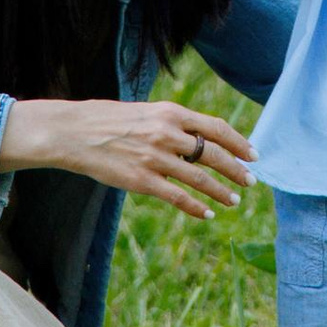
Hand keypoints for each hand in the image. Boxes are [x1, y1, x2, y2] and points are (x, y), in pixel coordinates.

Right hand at [0, 96, 254, 219]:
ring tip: (233, 201)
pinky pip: (177, 196)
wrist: (72, 133)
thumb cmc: (108, 120)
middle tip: (251, 182)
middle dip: (237, 170)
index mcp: (170, 112)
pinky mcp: (141, 180)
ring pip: (200, 178)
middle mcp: (167, 133)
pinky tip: (207, 214)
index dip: (239, 142)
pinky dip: (196, 207)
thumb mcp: (146, 112)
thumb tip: (201, 137)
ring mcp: (154, 158)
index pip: (216, 127)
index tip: (253, 154)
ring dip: (221, 192)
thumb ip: (173, 123)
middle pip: (215, 154)